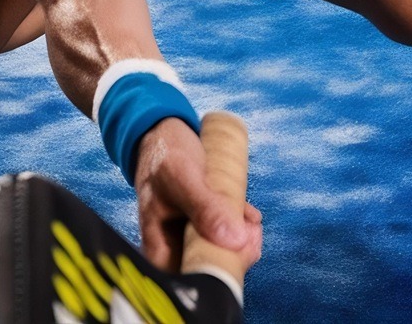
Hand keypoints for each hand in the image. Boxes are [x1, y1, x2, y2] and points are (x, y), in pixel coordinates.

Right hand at [133, 117, 262, 273]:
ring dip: (241, 241)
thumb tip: (232, 240)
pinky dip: (240, 227)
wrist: (164, 131)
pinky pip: (225, 234)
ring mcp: (189, 234)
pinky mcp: (203, 222)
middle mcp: (173, 246)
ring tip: (252, 222)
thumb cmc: (163, 154)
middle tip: (251, 237)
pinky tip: (250, 216)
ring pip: (219, 251)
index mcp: (159, 245)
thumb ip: (203, 207)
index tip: (237, 256)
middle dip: (234, 257)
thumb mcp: (182, 176)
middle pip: (206, 268)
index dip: (214, 275)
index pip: (187, 280)